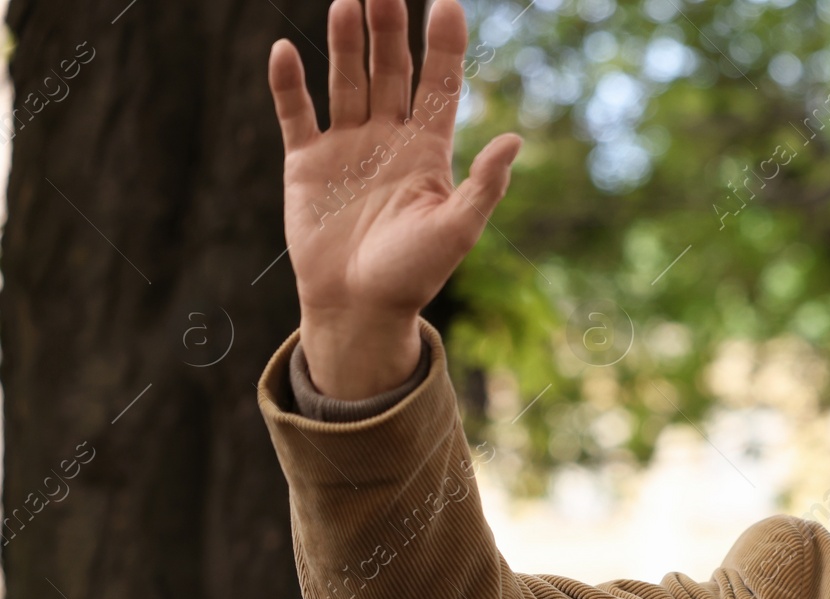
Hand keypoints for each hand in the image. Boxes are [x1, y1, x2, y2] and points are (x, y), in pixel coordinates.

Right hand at [266, 0, 521, 398]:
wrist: (359, 308)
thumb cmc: (414, 275)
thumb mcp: (457, 231)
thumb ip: (484, 186)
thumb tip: (516, 140)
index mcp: (428, 152)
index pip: (439, 85)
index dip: (443, 45)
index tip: (446, 2)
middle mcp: (387, 139)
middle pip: (391, 70)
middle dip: (390, 29)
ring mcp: (345, 147)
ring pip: (346, 80)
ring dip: (346, 43)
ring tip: (347, 3)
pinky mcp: (306, 164)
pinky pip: (295, 114)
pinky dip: (288, 85)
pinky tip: (285, 52)